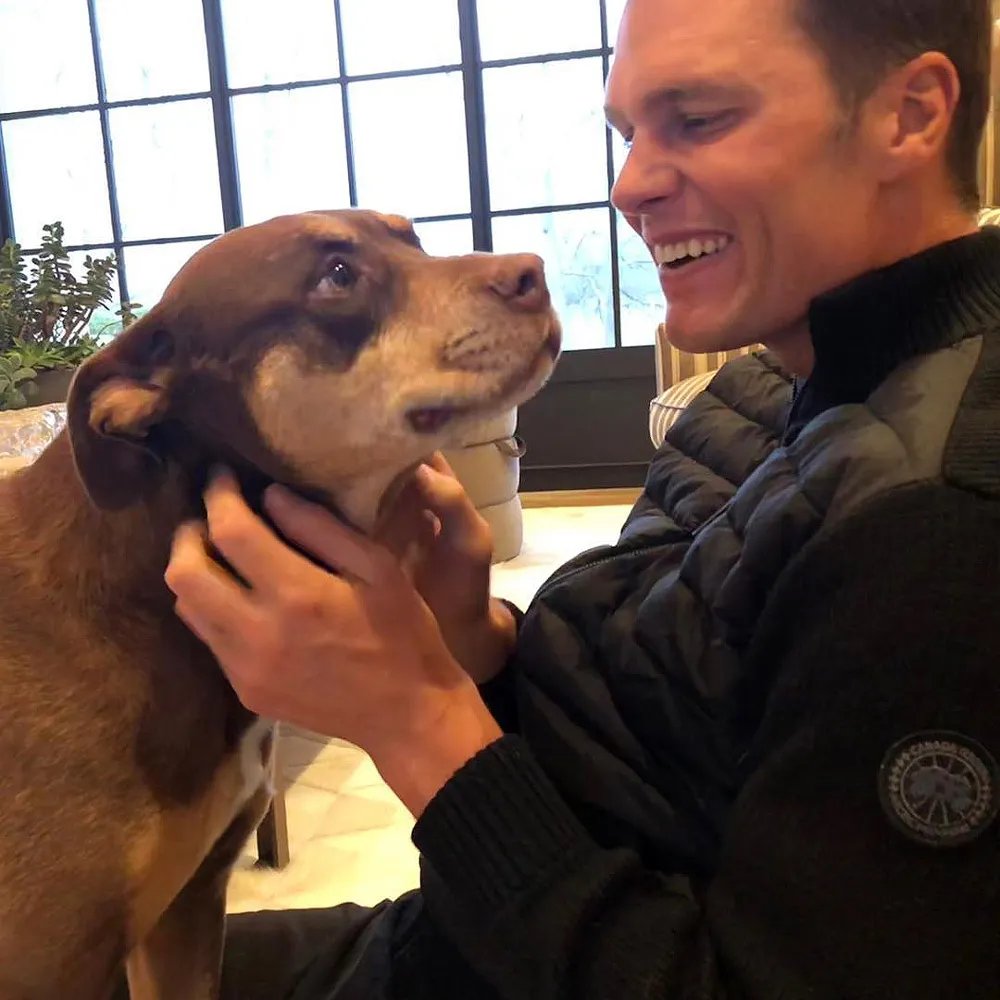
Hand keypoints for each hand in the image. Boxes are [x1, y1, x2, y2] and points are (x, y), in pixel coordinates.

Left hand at [164, 468, 501, 816]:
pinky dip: (214, 608)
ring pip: (186, 608)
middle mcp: (258, 633)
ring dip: (194, 572)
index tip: (222, 475)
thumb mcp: (379, 569)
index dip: (218, 495)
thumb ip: (322, 528)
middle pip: (185, 572)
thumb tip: (271, 495)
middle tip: (210, 516)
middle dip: (188, 533)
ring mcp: (245, 668)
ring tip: (220, 554)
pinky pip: (209, 639)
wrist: (407, 715)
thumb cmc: (404, 632)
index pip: (230, 531)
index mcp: (297, 594)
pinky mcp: (245, 692)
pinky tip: (242, 599)